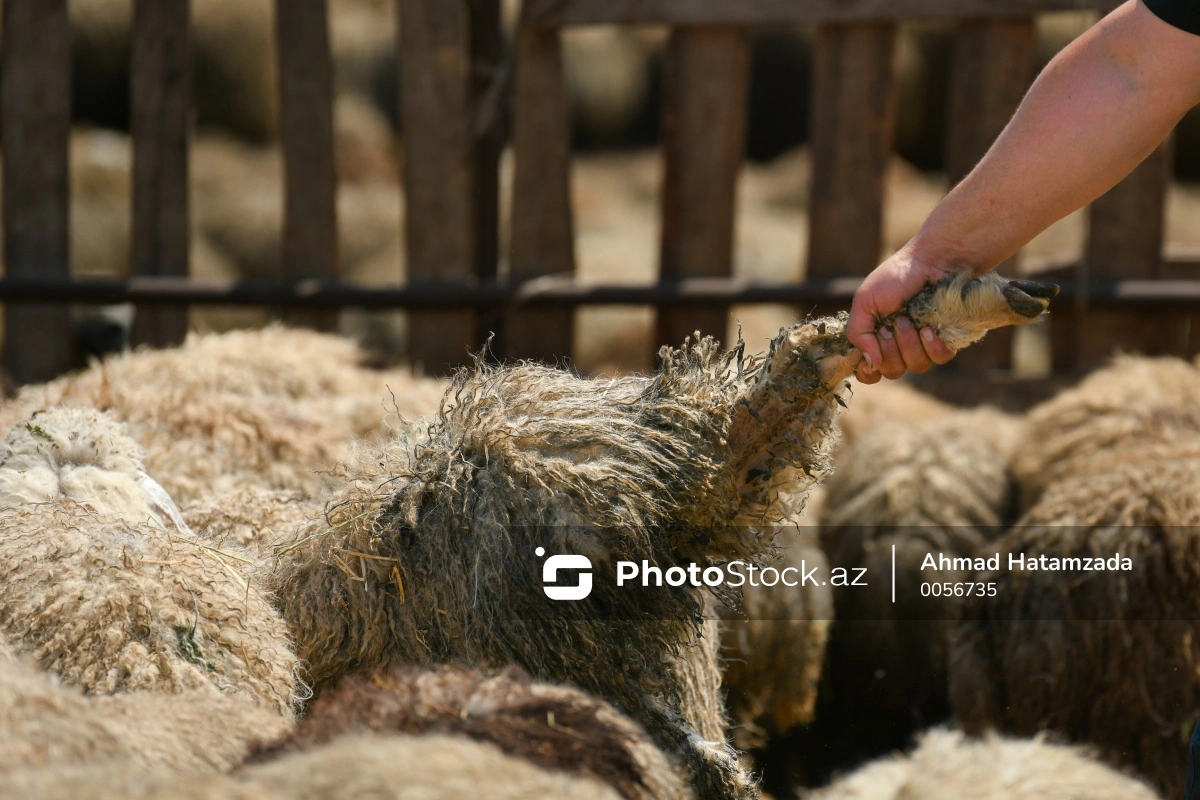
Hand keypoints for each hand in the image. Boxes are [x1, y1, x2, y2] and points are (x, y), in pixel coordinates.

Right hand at [847, 247, 958, 383]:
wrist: (932, 261)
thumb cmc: (896, 277)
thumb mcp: (865, 301)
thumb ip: (858, 333)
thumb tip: (869, 364)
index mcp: (875, 338)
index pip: (868, 372)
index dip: (867, 372)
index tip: (868, 360)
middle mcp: (898, 346)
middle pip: (892, 372)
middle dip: (890, 349)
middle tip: (893, 322)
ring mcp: (923, 345)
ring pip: (916, 367)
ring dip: (909, 344)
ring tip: (909, 319)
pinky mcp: (946, 340)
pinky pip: (939, 359)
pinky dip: (932, 346)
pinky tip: (929, 328)